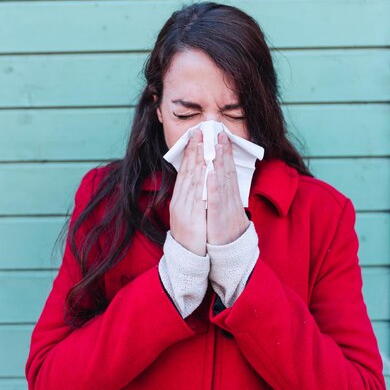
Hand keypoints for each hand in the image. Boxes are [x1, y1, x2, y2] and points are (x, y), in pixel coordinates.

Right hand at [169, 128, 207, 255]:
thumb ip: (191, 196)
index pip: (185, 171)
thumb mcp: (188, 212)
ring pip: (193, 181)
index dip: (190, 152)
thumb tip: (195, 180)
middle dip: (194, 151)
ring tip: (204, 144)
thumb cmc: (190, 235)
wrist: (186, 258)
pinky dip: (204, 183)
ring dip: (198, 161)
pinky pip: (199, 198)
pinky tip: (209, 170)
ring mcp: (186, 209)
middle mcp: (181, 201)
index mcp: (180, 198)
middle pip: (188, 172)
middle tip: (199, 132)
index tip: (195, 136)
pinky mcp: (193, 218)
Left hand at [206, 132, 249, 244]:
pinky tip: (211, 173)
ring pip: (222, 181)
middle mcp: (229, 198)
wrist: (231, 253)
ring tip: (215, 145)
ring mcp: (225, 207)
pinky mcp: (218, 218)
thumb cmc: (225, 230)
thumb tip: (219, 177)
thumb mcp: (226, 208)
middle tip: (219, 132)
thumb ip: (223, 193)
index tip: (221, 136)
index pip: (227, 170)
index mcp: (229, 195)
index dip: (224, 153)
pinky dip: (214, 186)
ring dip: (219, 162)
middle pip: (226, 171)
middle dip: (223, 152)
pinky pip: (215, 200)